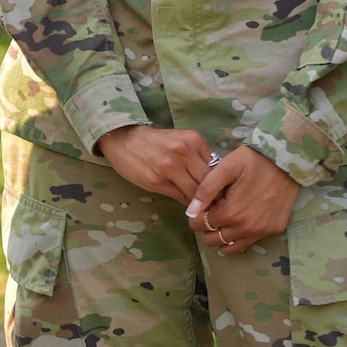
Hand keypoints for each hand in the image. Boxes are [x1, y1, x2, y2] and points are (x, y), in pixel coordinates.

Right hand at [96, 124, 211, 203]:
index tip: (223, 192)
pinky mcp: (157, 181)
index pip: (217, 167)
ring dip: (201, 202)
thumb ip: (197, 155)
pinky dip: (187, 203)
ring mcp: (169, 167)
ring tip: (205, 207)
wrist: (123, 139)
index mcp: (193, 139)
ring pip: (196, 192)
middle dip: (215, 195)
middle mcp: (183, 152)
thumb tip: (217, 179)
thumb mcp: (179, 139)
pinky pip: (181, 197)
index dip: (222, 182)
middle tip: (219, 204)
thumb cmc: (154, 141)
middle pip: (209, 181)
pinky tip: (189, 204)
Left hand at [185, 146, 296, 254]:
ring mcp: (262, 231)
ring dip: (222, 235)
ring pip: (230, 248)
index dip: (195, 217)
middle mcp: (247, 227)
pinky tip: (240, 219)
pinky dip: (239, 236)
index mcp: (232, 212)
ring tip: (224, 218)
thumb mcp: (225, 168)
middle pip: (213, 240)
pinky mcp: (274, 230)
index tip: (199, 208)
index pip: (201, 225)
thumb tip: (190, 211)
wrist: (286, 161)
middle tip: (211, 212)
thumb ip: (205, 190)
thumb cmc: (252, 161)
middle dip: (206, 228)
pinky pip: (248, 242)